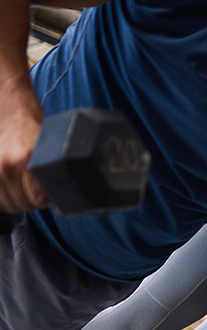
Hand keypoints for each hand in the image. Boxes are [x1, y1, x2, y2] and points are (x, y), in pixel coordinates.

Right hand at [0, 84, 46, 212]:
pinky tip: (10, 187)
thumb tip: (56, 196)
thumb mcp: (51, 146)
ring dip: (17, 200)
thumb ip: (52, 170)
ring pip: (7, 203)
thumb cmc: (32, 124)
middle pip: (22, 204)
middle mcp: (8, 166)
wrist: (9, 104)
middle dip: (32, 201)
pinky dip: (3, 197)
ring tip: (23, 188)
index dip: (46, 200)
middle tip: (36, 192)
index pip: (39, 200)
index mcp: (28, 161)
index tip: (48, 195)